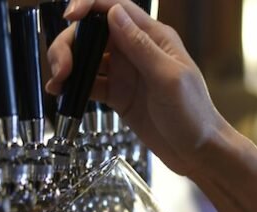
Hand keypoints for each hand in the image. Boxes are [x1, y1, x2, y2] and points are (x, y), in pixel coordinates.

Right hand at [45, 0, 231, 178]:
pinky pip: (90, 83)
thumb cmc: (194, 115)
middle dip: (70, 44)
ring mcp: (126, 72)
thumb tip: (114, 13)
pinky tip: (62, 94)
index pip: (116, 7)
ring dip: (68, 66)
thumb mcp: (168, 79)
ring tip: (57, 83)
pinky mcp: (118, 94)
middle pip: (94, 32)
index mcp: (153, 37)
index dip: (89, 6)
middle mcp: (137, 50)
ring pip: (87, 57)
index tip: (70, 16)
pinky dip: (73, 87)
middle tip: (61, 69)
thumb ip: (141, 47)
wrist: (199, 152)